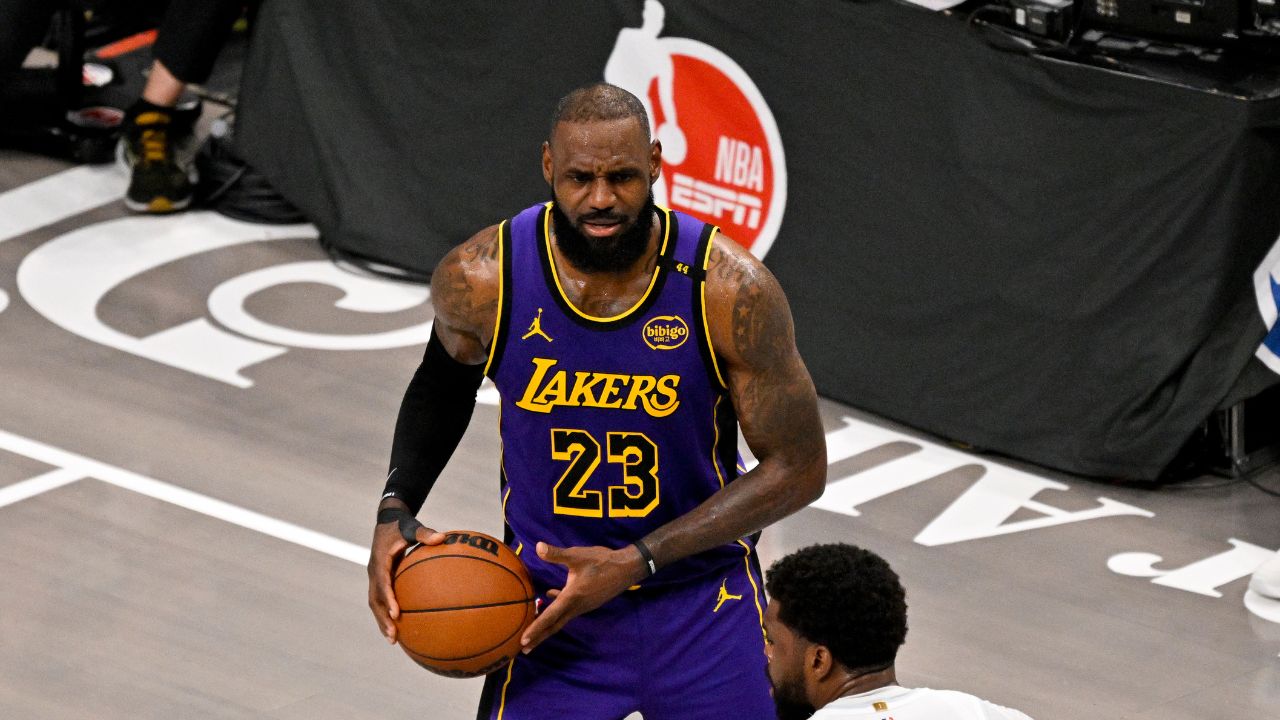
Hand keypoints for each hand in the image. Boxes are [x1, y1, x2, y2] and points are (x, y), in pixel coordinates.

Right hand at [366, 511, 444, 643]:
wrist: (387, 520)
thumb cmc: (401, 524)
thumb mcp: (412, 526)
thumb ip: (425, 533)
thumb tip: (442, 537)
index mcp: (380, 561)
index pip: (383, 583)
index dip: (389, 599)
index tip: (396, 614)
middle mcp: (374, 571)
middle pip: (375, 600)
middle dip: (383, 619)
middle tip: (393, 636)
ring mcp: (375, 576)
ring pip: (375, 603)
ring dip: (382, 621)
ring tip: (393, 639)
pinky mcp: (379, 579)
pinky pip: (381, 599)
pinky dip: (387, 613)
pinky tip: (399, 626)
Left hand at [519, 542, 647, 652]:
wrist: (626, 569)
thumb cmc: (602, 561)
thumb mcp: (577, 555)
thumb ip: (557, 554)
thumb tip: (538, 547)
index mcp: (572, 597)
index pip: (550, 616)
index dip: (536, 628)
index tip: (523, 641)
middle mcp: (576, 606)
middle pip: (554, 626)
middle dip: (539, 638)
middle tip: (524, 650)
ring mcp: (583, 607)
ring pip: (561, 620)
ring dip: (547, 626)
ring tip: (534, 631)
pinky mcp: (587, 603)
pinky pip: (568, 612)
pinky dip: (557, 611)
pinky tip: (550, 596)